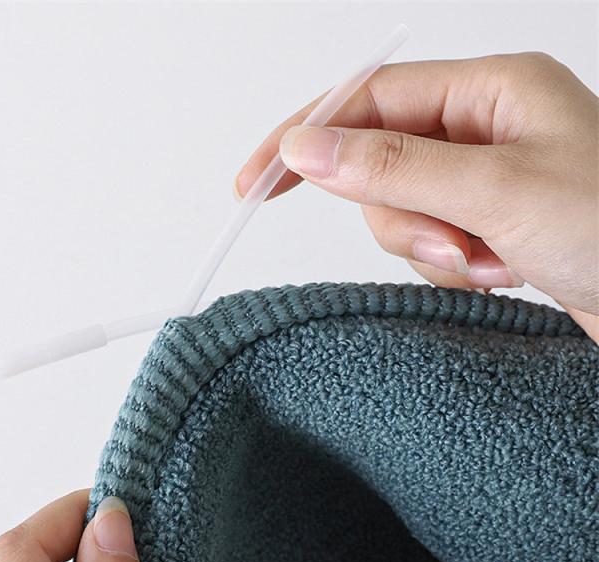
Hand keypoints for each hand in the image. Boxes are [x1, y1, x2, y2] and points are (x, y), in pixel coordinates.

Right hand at [234, 52, 598, 341]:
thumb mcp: (495, 190)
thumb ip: (392, 167)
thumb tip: (306, 148)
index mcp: (489, 91)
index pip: (366, 100)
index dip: (305, 136)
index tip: (257, 178)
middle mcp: (480, 129)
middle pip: (381, 166)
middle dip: (403, 217)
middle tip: (452, 244)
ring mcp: (481, 180)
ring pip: (401, 212)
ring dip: (433, 248)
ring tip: (489, 263)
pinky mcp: (485, 223)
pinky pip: (429, 242)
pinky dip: (452, 267)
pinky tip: (501, 273)